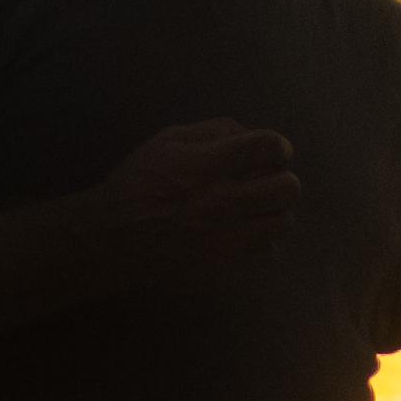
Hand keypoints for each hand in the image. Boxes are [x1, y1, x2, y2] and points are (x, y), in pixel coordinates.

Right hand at [91, 116, 301, 266]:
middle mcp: (218, 204)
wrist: (112, 241)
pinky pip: (270, 253)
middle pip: (288, 188)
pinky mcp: (224, 269)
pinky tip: (242, 234)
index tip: (270, 152)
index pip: (268, 147)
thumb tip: (251, 135)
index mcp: (203, 167)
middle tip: (265, 181)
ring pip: (284, 223)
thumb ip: (214, 131)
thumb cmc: (139, 184)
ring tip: (254, 209)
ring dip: (274, 211)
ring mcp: (224, 241)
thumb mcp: (166, 141)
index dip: (278, 146)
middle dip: (281, 179)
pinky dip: (262, 241)